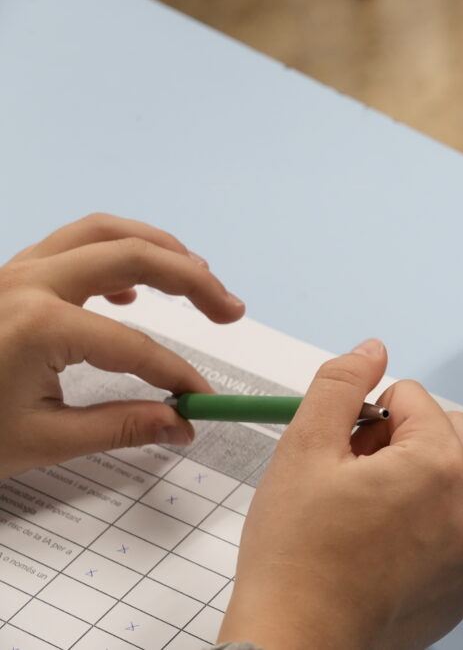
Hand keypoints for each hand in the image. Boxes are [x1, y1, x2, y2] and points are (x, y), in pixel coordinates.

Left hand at [0, 213, 245, 478]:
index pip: (136, 345)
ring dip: (159, 247)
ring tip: (199, 276)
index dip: (178, 373)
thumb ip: (120, 427)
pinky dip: (116, 250)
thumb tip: (178, 424)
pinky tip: (131, 289)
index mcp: (37, 324)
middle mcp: (27, 282)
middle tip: (230, 309)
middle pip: (135, 254)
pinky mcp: (8, 274)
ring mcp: (14, 270)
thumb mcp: (39, 441)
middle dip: (194, 280)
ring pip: (104, 231)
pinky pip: (73, 241)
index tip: (201, 398)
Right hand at [220, 339, 462, 649]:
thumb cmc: (295, 551)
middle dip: (403, 438)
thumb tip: (374, 349)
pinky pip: (458, 526)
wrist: (296, 644)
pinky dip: (429, 521)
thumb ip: (342, 384)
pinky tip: (381, 547)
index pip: (413, 397)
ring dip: (419, 476)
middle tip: (355, 475)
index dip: (368, 416)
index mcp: (442, 465)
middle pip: (448, 432)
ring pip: (457, 477)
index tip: (342, 453)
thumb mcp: (305, 449)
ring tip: (368, 510)